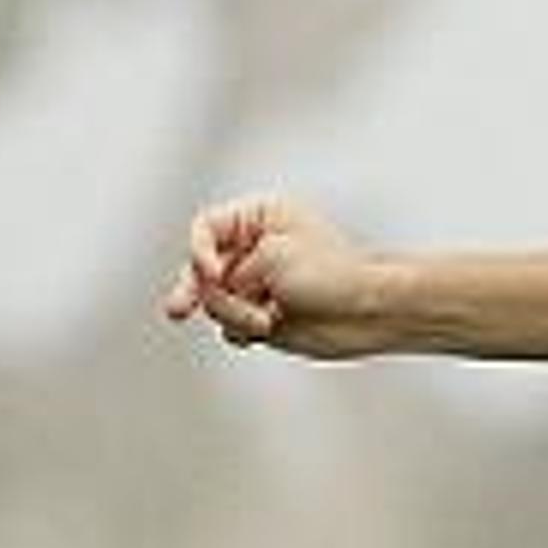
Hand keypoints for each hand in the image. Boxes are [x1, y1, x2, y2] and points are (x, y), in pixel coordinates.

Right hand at [158, 194, 379, 354]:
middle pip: (200, 266)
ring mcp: (256, 283)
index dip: (199, 250)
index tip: (212, 272)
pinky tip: (268, 326)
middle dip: (191, 290)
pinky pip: (229, 324)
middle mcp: (254, 249)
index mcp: (260, 218)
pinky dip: (242, 329)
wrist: (368, 313)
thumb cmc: (335, 276)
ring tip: (264, 318)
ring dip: (233, 313)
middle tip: (178, 309)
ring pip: (213, 301)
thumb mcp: (274, 258)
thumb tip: (210, 292)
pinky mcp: (260, 313)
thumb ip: (230, 272)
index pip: (206, 227)